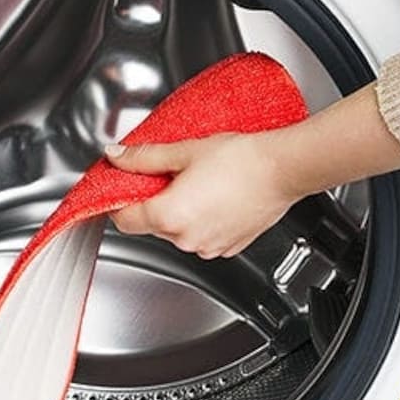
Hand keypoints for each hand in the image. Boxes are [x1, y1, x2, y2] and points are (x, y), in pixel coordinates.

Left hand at [103, 84, 399, 259]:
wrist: (283, 169)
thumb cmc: (241, 159)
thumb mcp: (184, 151)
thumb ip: (143, 157)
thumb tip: (116, 157)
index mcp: (169, 217)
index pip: (123, 220)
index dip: (119, 202)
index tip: (123, 187)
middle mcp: (187, 240)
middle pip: (151, 225)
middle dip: (154, 201)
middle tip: (169, 174)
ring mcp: (209, 248)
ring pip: (178, 233)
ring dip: (179, 212)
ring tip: (198, 183)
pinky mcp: (229, 248)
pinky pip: (202, 237)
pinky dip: (202, 221)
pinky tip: (215, 197)